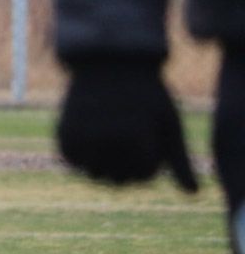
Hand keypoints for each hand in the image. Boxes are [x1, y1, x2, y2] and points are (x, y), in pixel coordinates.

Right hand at [56, 59, 197, 192]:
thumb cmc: (146, 92)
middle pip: (118, 179)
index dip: (151, 160)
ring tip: (114, 140)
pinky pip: (73, 161)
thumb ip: (179, 160)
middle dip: (128, 165)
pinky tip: (93, 136)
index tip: (151, 137)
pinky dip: (82, 155)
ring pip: (94, 174)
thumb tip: (192, 192)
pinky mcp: (62, 133)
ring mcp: (81, 136)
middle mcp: (104, 138)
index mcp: (134, 136)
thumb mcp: (168, 122)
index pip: (144, 175)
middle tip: (129, 139)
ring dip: (104, 163)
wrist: (107, 61)